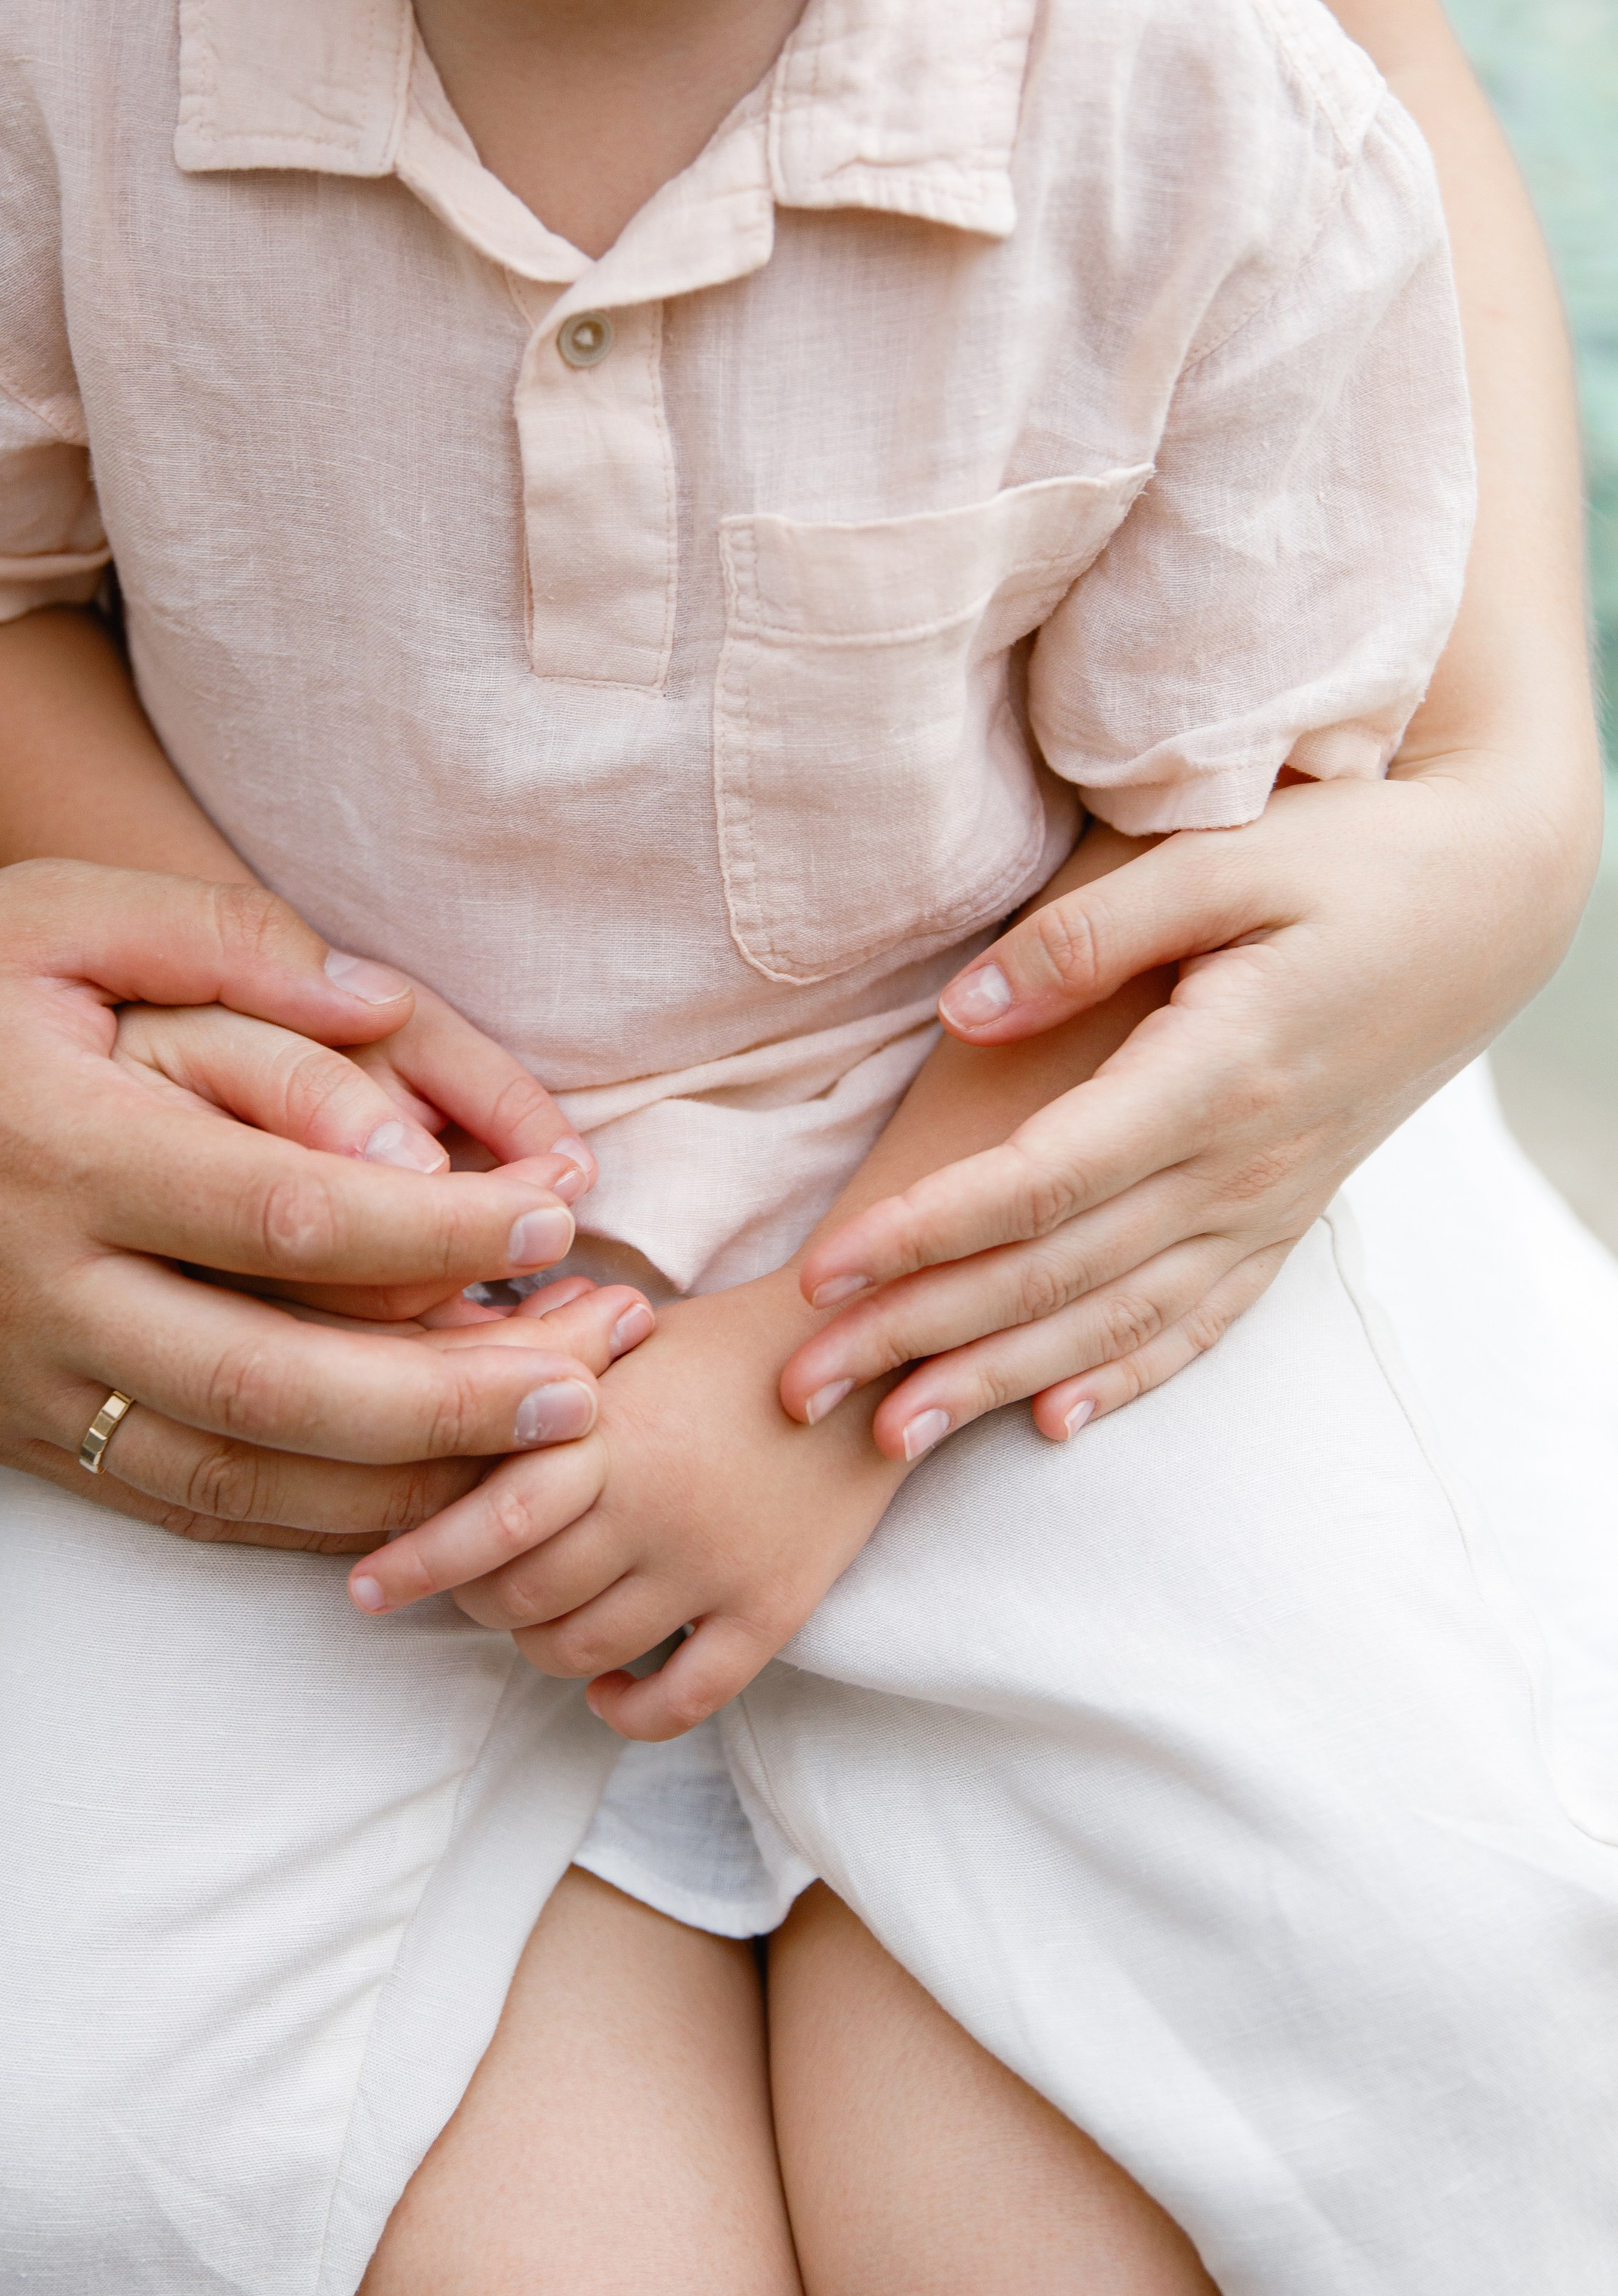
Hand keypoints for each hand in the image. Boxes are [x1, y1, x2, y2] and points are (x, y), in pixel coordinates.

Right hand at [0, 863, 645, 1534]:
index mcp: (61, 1145)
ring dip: (398, 1489)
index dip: (444, 1227)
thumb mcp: (45, 911)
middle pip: (279, 1383)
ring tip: (531, 1470)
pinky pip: (174, 1507)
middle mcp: (41, 1287)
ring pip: (236, 1479)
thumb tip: (388, 1000)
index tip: (558, 1214)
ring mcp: (20, 1383)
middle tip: (586, 1388)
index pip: (290, 1210)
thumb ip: (224, 939)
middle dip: (451, 1400)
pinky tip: (402, 1510)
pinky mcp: (8, 1437)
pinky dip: (300, 1524)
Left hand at [347, 1273, 904, 1740]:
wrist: (875, 1354)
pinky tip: (606, 1686)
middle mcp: (657, 1507)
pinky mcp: (772, 1611)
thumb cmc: (730, 1341)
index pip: (491, 1514)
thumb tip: (443, 1411)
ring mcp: (715, 1567)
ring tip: (535, 1619)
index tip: (366, 1588)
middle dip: (476, 1600)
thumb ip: (545, 1381)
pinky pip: (679, 1701)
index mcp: (614, 1430)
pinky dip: (624, 1708)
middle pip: (523, 1597)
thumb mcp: (629, 1340)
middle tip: (465, 1586)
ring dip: (538, 1648)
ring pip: (583, 1651)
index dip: (418, 1560)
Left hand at [783, 761, 1597, 1454]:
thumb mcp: (1226, 856)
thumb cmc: (1358, 860)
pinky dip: (1123, 1378)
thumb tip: (963, 1013)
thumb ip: (1088, 934)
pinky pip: (1199, 1322)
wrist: (1497, 901)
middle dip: (919, 1337)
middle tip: (799, 1387)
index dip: (923, 1235)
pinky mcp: (1288, 1215)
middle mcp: (1241, 1167)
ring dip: (994, 1385)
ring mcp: (1269, 1203)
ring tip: (890, 1439)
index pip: (1039, 1183)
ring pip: (1113, 1322)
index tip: (821, 1274)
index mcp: (1213, 1077)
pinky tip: (1053, 1423)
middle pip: (1053, 1276)